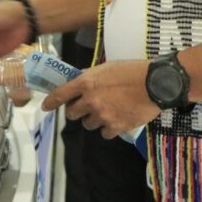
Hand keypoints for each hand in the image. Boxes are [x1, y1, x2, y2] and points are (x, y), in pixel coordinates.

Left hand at [42, 60, 159, 138]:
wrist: (155, 84)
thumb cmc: (131, 71)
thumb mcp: (106, 67)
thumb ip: (89, 76)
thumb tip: (78, 80)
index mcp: (86, 83)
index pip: (60, 95)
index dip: (51, 102)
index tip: (46, 107)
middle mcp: (90, 101)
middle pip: (72, 114)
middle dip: (77, 111)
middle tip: (86, 107)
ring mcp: (103, 115)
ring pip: (88, 124)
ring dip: (94, 119)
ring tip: (108, 111)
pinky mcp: (116, 127)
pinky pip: (104, 133)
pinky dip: (109, 128)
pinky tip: (117, 119)